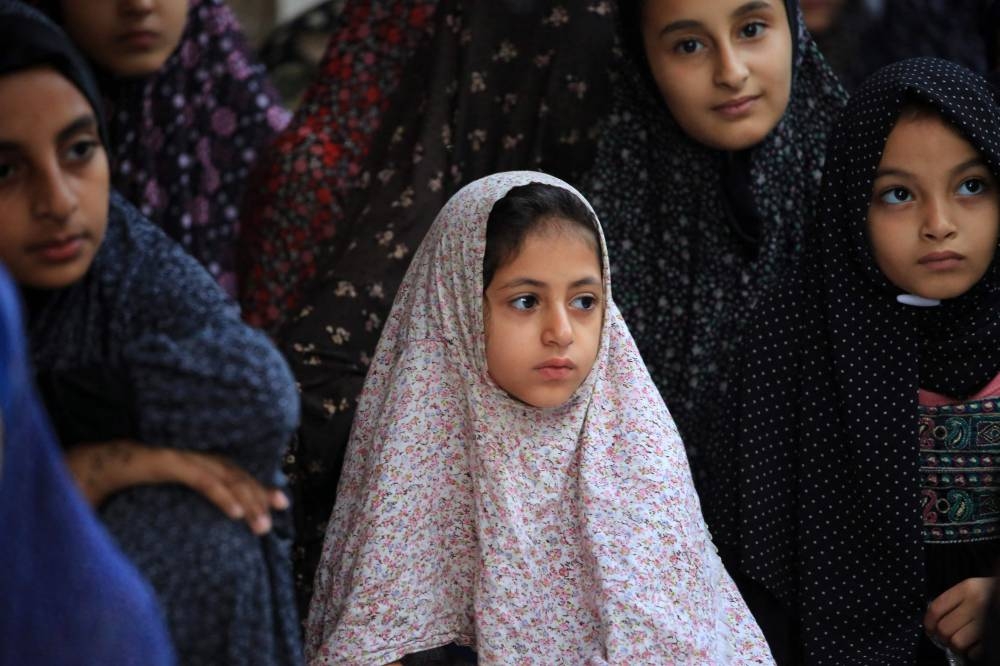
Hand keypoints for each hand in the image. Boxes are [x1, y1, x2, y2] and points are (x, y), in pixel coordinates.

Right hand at [65, 440, 288, 534]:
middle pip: (238, 475)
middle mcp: (196, 456)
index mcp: (200, 461)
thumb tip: (217, 520)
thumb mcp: (171, 495)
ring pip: (225, 478)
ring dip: (246, 501)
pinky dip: (221, 495)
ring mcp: (184, 457)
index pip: (238, 473)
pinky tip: (235, 513)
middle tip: (277, 516)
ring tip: (260, 525)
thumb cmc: (134, 483)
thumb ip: (193, 501)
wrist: (97, 465)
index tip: (281, 503)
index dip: (260, 486)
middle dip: (259, 495)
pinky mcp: (169, 462)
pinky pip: (202, 480)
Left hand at [924, 576, 995, 658]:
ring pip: (957, 642)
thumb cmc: (989, 595)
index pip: (936, 609)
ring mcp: (986, 621)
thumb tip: (933, 621)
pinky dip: (973, 652)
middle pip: (944, 629)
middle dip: (943, 637)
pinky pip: (975, 652)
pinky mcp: (994, 637)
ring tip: (961, 642)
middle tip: (947, 637)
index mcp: (967, 589)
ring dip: (956, 646)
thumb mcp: (971, 590)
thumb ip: (954, 601)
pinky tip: (975, 645)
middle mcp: (976, 604)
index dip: (929, 623)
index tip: (930, 629)